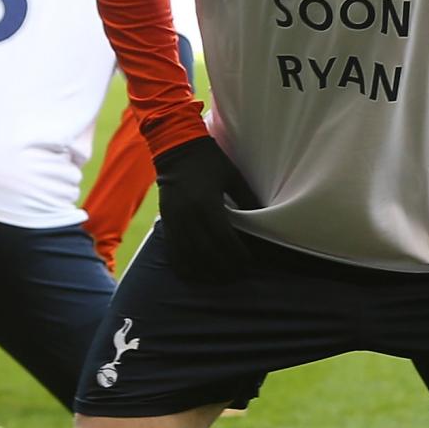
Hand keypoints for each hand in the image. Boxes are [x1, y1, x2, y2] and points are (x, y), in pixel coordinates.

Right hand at [153, 135, 258, 281]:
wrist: (175, 147)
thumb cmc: (209, 160)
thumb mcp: (232, 175)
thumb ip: (247, 198)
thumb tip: (263, 219)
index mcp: (207, 203)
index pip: (224, 239)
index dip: (237, 256)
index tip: (248, 264)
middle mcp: (188, 215)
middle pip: (206, 253)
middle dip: (223, 269)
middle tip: (237, 276)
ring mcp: (174, 220)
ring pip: (187, 257)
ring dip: (203, 272)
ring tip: (219, 279)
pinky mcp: (165, 222)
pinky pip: (172, 252)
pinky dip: (183, 266)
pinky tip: (195, 274)